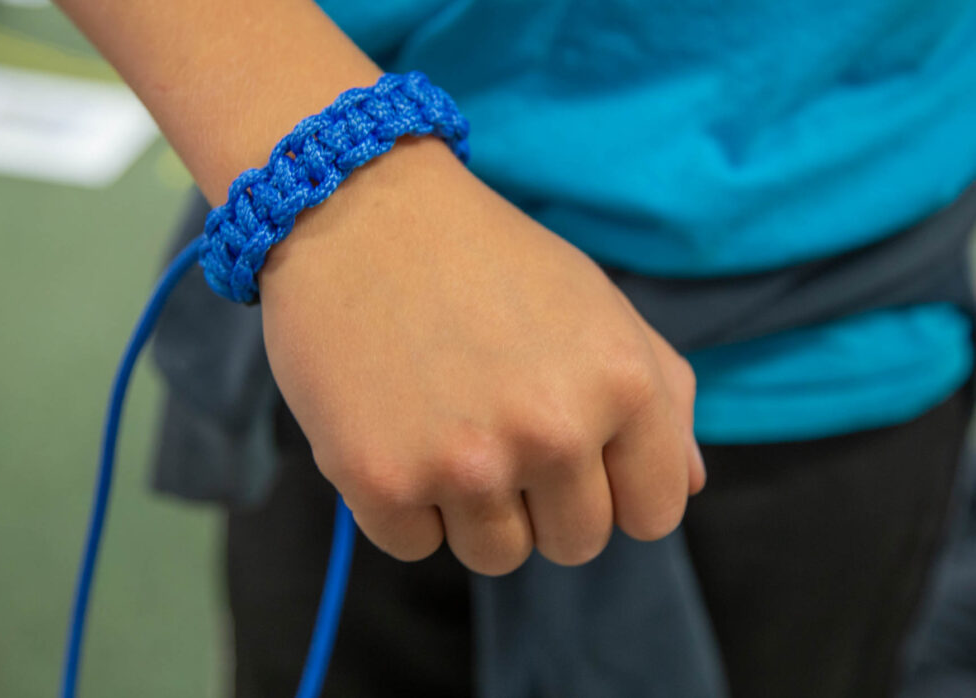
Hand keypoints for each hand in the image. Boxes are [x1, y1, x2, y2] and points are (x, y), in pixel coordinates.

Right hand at [259, 138, 704, 575]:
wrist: (358, 211)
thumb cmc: (486, 259)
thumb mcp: (598, 305)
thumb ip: (662, 395)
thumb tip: (687, 487)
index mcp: (622, 385)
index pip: (651, 515)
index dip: (613, 490)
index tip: (572, 454)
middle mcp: (553, 432)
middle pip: (575, 545)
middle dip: (543, 501)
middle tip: (495, 423)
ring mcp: (465, 463)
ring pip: (495, 556)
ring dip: (472, 508)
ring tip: (443, 423)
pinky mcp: (381, 481)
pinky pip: (413, 545)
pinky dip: (401, 503)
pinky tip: (393, 429)